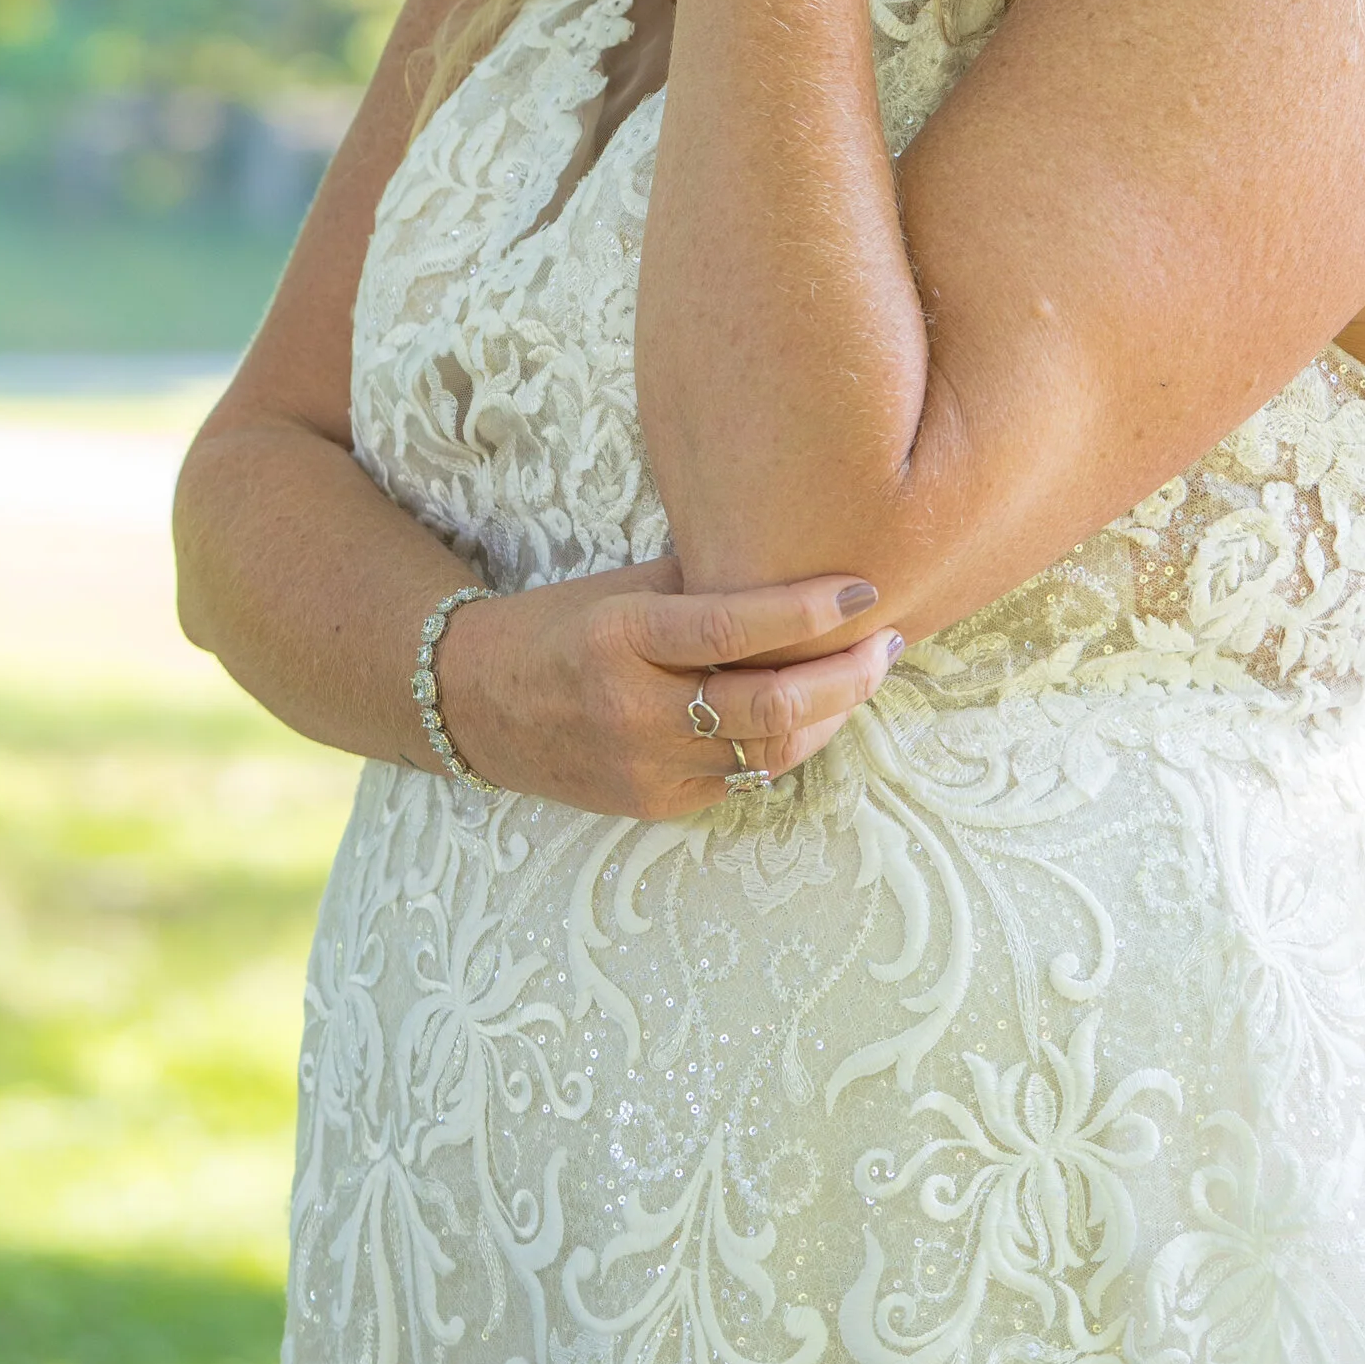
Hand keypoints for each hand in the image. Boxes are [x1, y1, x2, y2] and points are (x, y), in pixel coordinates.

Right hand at [437, 557, 903, 820]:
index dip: (806, 611)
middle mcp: (632, 710)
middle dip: (844, 680)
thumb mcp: (624, 587)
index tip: (863, 589)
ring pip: (768, 755)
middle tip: (884, 644)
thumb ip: (704, 581)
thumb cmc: (562, 625)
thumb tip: (799, 556)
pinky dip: (784, 745)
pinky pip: (742, 780)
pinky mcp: (654, 808)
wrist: (479, 705)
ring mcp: (644, 769)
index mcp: (619, 637)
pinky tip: (809, 713)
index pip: (730, 628)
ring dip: (829, 717)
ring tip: (861, 676)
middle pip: (769, 709)